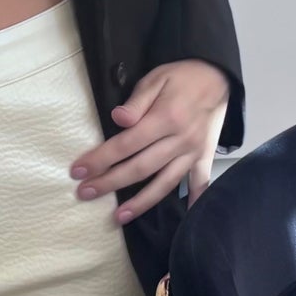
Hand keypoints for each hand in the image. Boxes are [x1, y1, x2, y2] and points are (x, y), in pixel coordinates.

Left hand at [70, 59, 230, 221]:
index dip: (101, 159)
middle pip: (141, 168)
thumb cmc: (180, 77)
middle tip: (85, 193)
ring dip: (141, 202)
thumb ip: (136, 102)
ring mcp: (193, 152)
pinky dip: (196, 201)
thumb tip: (118, 119)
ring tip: (119, 217)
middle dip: (110, 182)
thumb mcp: (155, 79)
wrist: (216, 77)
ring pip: (165, 183)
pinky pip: (200, 183)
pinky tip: (188, 218)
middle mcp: (181, 140)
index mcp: (166, 118)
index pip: (127, 144)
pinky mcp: (204, 157)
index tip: (79, 170)